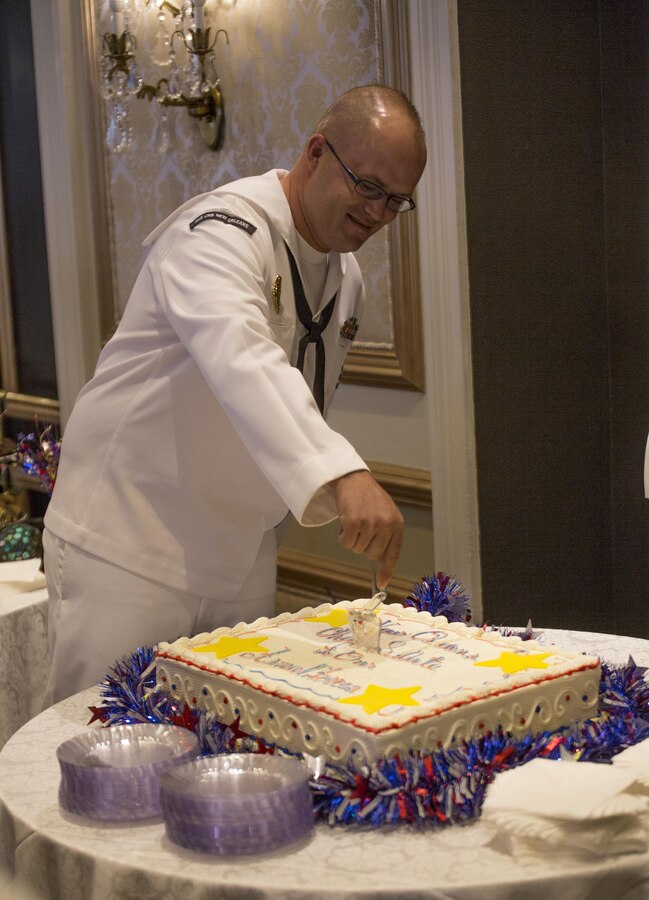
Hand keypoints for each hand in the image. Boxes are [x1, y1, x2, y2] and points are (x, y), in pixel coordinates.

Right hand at [330, 470, 403, 588]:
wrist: (353, 478)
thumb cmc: (368, 497)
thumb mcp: (385, 514)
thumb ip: (386, 536)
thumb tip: (381, 563)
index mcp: (397, 523)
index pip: (393, 553)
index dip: (387, 571)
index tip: (382, 584)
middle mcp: (386, 525)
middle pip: (372, 555)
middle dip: (363, 546)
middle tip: (361, 529)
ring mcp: (370, 524)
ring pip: (357, 549)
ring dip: (352, 539)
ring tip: (354, 520)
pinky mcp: (354, 523)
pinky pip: (345, 543)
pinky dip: (342, 536)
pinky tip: (345, 521)